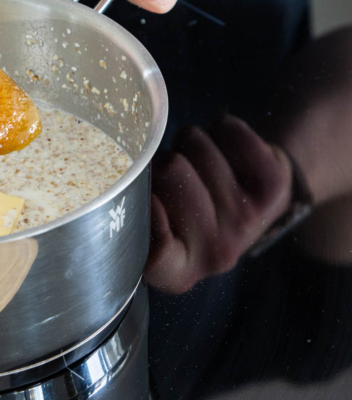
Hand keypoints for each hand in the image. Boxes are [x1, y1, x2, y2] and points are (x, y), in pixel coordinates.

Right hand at [146, 115, 291, 293]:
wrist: (250, 205)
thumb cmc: (184, 212)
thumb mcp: (150, 229)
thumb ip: (133, 214)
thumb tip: (125, 182)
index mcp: (176, 270)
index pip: (156, 251)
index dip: (147, 214)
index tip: (147, 197)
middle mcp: (215, 253)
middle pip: (168, 168)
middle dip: (164, 161)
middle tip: (176, 180)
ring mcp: (247, 220)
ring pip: (193, 142)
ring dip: (190, 145)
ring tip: (202, 168)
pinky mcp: (274, 185)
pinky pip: (227, 129)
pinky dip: (222, 129)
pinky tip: (229, 154)